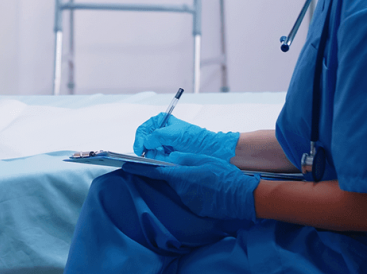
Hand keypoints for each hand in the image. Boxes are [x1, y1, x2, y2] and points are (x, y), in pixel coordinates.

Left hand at [124, 152, 259, 220]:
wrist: (241, 197)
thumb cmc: (223, 175)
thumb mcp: (203, 160)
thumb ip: (184, 158)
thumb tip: (171, 158)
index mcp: (181, 175)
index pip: (153, 171)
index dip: (138, 168)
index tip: (125, 165)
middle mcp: (181, 190)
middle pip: (169, 180)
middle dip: (171, 173)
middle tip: (184, 167)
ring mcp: (188, 201)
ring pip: (179, 188)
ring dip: (184, 182)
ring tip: (202, 177)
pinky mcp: (195, 208)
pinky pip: (189, 197)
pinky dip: (193, 191)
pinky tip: (206, 188)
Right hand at [133, 113, 238, 161]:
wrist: (209, 149)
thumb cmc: (195, 138)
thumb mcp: (174, 134)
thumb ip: (156, 136)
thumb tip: (146, 142)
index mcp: (162, 121)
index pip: (143, 129)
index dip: (139, 139)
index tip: (140, 149)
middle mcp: (161, 131)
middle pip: (145, 141)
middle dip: (146, 149)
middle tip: (147, 156)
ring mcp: (164, 143)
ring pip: (150, 151)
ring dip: (153, 155)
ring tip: (162, 157)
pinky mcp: (167, 154)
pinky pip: (157, 158)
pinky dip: (158, 160)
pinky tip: (164, 160)